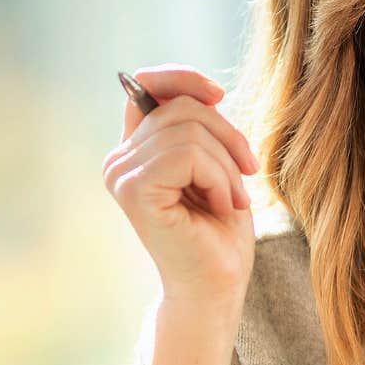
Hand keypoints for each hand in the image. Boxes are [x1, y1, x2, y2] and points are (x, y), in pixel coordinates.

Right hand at [102, 64, 259, 310]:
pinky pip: (189, 155)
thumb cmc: (220, 231)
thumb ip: (199, 127)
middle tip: (245, 178)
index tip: (218, 94)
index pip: (146, 86)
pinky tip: (219, 206)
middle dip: (228, 138)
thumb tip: (203, 90)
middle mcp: (119, 160)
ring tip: (229, 200)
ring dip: (227, 166)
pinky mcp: (135, 190)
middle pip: (182, 107)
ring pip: (190, 132)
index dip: (182, 78)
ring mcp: (122, 174)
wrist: (217, 285)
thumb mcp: (217, 164)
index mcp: (135, 150)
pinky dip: (219, 178)